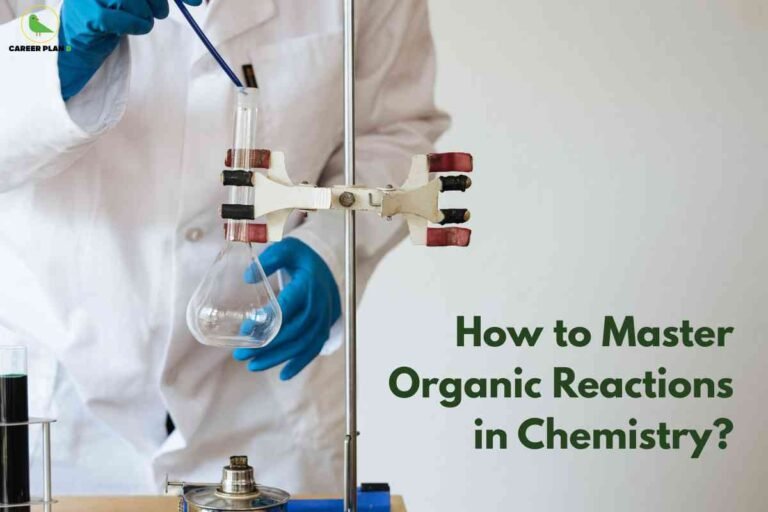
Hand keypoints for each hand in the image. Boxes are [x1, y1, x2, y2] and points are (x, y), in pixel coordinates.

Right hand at [57, 0, 201, 99]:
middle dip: (160, 4)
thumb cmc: (111, 15)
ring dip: (146, 16)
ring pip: (134, 1)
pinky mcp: (88, 15)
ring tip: (140, 21)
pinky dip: (136, 26)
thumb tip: (200, 1)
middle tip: (160, 13)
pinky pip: (121, 19)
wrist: (77, 38)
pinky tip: (132, 28)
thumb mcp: (136, 1)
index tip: (198, 3)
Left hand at [234, 238, 340, 380]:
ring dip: (277, 358)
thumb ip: (269, 259)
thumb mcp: (287, 249)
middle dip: (266, 346)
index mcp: (307, 286)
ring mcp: (322, 319)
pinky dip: (300, 364)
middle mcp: (317, 305)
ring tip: (253, 365)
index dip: (267, 321)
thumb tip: (248, 277)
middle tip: (240, 354)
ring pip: (301, 344)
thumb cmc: (302, 259)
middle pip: (292, 331)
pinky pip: (313, 349)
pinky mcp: (323, 328)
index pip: (287, 307)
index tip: (245, 330)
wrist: (329, 265)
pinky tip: (283, 375)